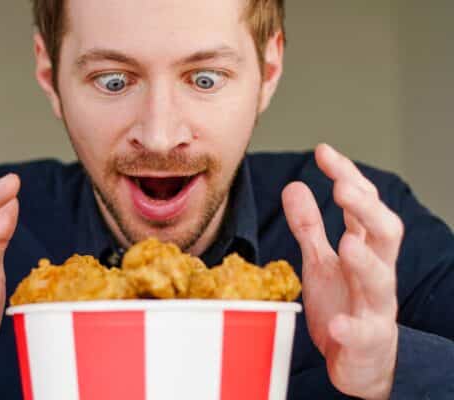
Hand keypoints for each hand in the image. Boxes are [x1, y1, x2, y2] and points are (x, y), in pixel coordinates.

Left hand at [282, 144, 402, 399]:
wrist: (362, 360)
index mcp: (364, 249)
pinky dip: (353, 328)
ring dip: (365, 262)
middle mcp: (375, 273)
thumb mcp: (322, 260)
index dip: (347, 176)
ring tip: (348, 244)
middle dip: (367, 209)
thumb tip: (295, 185)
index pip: (362, 205)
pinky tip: (339, 324)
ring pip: (381, 281)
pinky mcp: (366, 341)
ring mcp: (374, 307)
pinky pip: (364, 334)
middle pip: (385, 234)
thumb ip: (310, 226)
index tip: (323, 151)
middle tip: (344, 187)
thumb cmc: (344, 301)